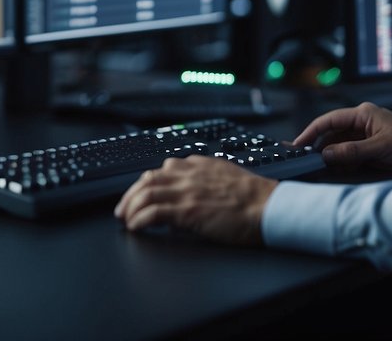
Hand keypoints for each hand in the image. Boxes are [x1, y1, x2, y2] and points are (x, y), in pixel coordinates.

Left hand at [114, 156, 277, 243]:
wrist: (268, 208)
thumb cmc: (255, 198)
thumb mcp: (227, 177)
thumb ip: (206, 181)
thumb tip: (190, 197)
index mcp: (199, 165)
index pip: (163, 168)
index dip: (146, 182)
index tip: (140, 193)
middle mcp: (189, 174)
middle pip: (148, 178)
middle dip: (130, 194)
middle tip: (123, 209)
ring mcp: (187, 191)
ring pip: (145, 193)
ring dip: (130, 208)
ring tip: (126, 220)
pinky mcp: (187, 210)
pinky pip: (153, 213)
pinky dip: (139, 220)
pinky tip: (136, 228)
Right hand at [293, 102, 391, 171]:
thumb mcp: (382, 146)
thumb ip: (354, 151)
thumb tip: (328, 154)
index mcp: (362, 114)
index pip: (329, 120)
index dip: (312, 131)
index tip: (298, 144)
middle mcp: (360, 123)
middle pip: (331, 134)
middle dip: (317, 146)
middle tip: (302, 159)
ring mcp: (363, 137)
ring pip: (337, 146)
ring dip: (328, 156)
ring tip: (314, 166)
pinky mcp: (367, 149)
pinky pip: (347, 155)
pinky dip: (339, 162)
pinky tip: (332, 169)